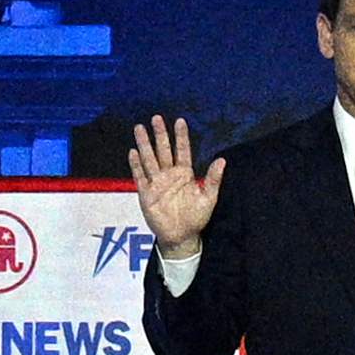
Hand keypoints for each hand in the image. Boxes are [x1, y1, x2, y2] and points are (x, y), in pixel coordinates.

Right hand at [124, 111, 224, 255]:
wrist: (181, 236)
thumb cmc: (196, 218)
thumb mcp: (209, 198)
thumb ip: (213, 179)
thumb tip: (222, 160)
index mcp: (185, 174)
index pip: (182, 150)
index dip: (181, 136)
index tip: (180, 121)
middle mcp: (169, 175)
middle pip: (163, 150)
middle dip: (160, 134)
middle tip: (156, 117)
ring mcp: (157, 183)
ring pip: (149, 159)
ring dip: (144, 144)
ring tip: (139, 128)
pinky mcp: (146, 193)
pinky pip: (140, 176)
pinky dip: (136, 165)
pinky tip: (133, 152)